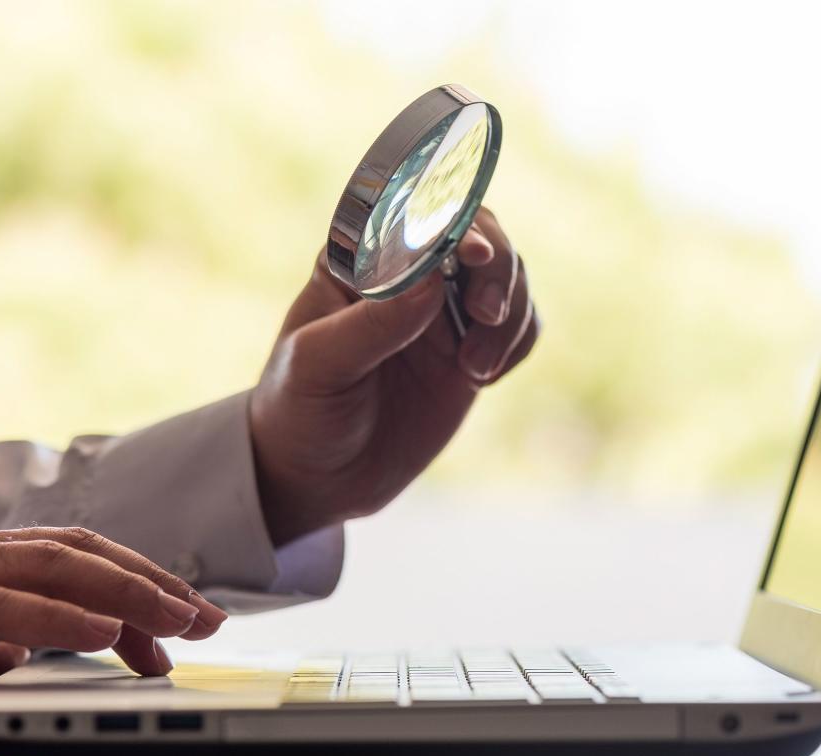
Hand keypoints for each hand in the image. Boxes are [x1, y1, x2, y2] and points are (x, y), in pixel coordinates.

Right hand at [0, 520, 227, 735]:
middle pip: (80, 553)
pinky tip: (103, 631)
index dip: (134, 580)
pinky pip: (0, 607)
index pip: (72, 558)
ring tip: (177, 620)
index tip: (180, 617)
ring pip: (53, 568)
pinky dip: (59, 618)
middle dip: (152, 583)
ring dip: (125, 593)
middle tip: (206, 618)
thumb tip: (24, 649)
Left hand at [251, 206, 538, 544]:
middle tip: (486, 313)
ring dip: (510, 313)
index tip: (473, 253)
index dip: (454, 220)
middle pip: (479, 234)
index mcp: (360, 261)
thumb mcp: (319, 366)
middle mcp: (408, 275)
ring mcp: (442, 312)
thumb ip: (371, 324)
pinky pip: (520, 324)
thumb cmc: (300, 410)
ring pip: (508, 278)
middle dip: (497, 268)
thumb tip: (432, 283)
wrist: (317, 477)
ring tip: (476, 367)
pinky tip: (481, 376)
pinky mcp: (469, 350)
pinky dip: (518, 342)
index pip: (416, 213)